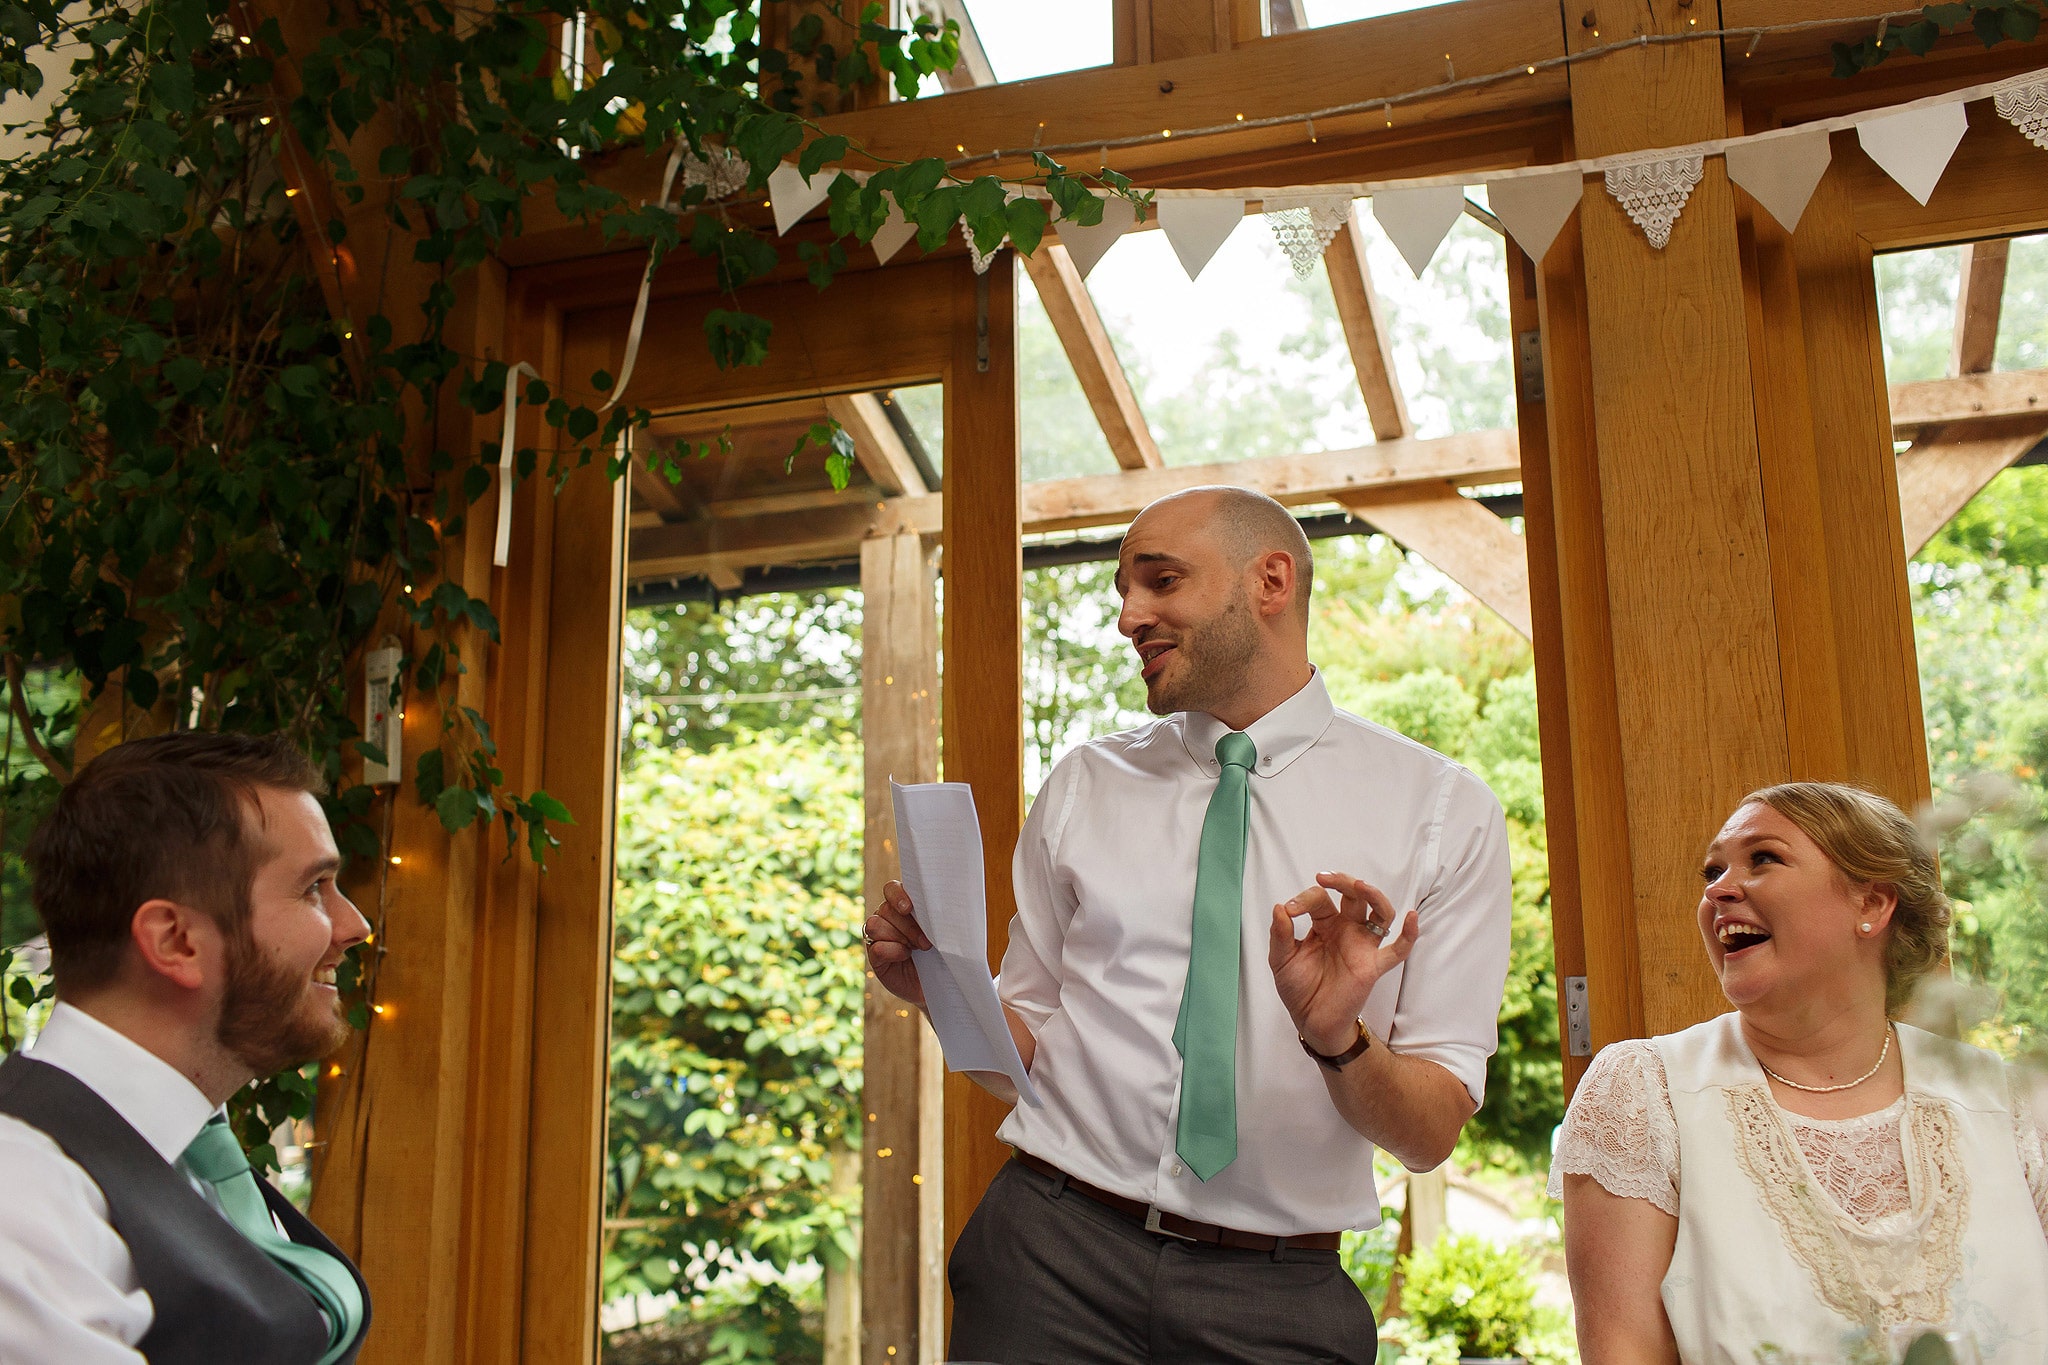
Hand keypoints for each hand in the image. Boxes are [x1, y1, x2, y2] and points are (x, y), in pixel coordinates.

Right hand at [864, 880, 932, 1007]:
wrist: (936, 983)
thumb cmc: (941, 953)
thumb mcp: (940, 931)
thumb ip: (934, 916)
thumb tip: (941, 906)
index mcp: (903, 905)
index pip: (891, 889)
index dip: (897, 896)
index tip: (909, 908)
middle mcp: (887, 917)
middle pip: (886, 909)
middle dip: (909, 926)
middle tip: (925, 942)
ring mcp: (878, 936)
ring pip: (876, 924)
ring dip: (899, 937)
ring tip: (916, 949)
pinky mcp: (874, 956)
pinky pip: (876, 947)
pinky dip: (893, 952)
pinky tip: (905, 957)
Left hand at [1267, 872, 1418, 1054]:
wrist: (1310, 1020)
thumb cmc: (1298, 987)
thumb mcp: (1281, 959)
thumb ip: (1281, 934)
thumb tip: (1279, 907)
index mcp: (1324, 924)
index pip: (1320, 899)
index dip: (1304, 899)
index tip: (1289, 910)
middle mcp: (1346, 929)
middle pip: (1354, 895)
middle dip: (1342, 881)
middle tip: (1324, 877)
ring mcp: (1362, 946)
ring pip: (1380, 913)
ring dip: (1373, 896)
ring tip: (1360, 885)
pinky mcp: (1373, 966)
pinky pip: (1397, 950)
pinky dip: (1409, 935)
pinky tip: (1411, 918)